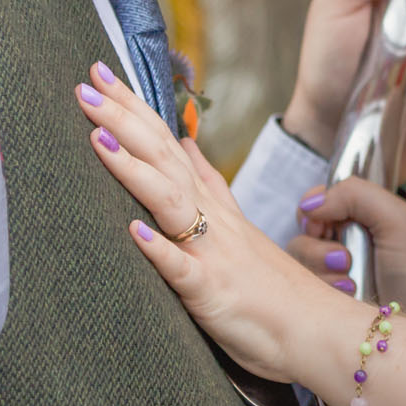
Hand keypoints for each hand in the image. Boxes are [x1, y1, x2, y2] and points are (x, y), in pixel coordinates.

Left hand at [75, 58, 349, 381]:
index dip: (135, 109)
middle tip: (87, 83)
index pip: (168, 144)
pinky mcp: (211, 293)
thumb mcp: (238, 228)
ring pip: (170, 201)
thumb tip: (186, 143)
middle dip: (124, 119)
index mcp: (212, 207)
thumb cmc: (271, 289)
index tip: (102, 74)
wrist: (318, 331)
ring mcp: (211, 254)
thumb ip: (209, 186)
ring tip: (98, 137)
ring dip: (133, 168)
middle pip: (164, 158)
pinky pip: (183, 269)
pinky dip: (159, 250)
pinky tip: (132, 231)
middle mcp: (211, 221)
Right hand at [285, 177, 405, 325]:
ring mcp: (334, 272)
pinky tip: (348, 293)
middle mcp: (346, 241)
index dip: (314, 210)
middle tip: (344, 259)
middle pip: (304, 231)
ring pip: (300, 260)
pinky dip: (323, 288)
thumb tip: (311, 203)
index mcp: (363, 216)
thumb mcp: (397, 218)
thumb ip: (355, 194)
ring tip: (350, 280)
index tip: (322, 225)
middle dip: (318, 244)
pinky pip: (304, 288)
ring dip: (321, 267)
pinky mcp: (328, 300)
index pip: (319, 201)